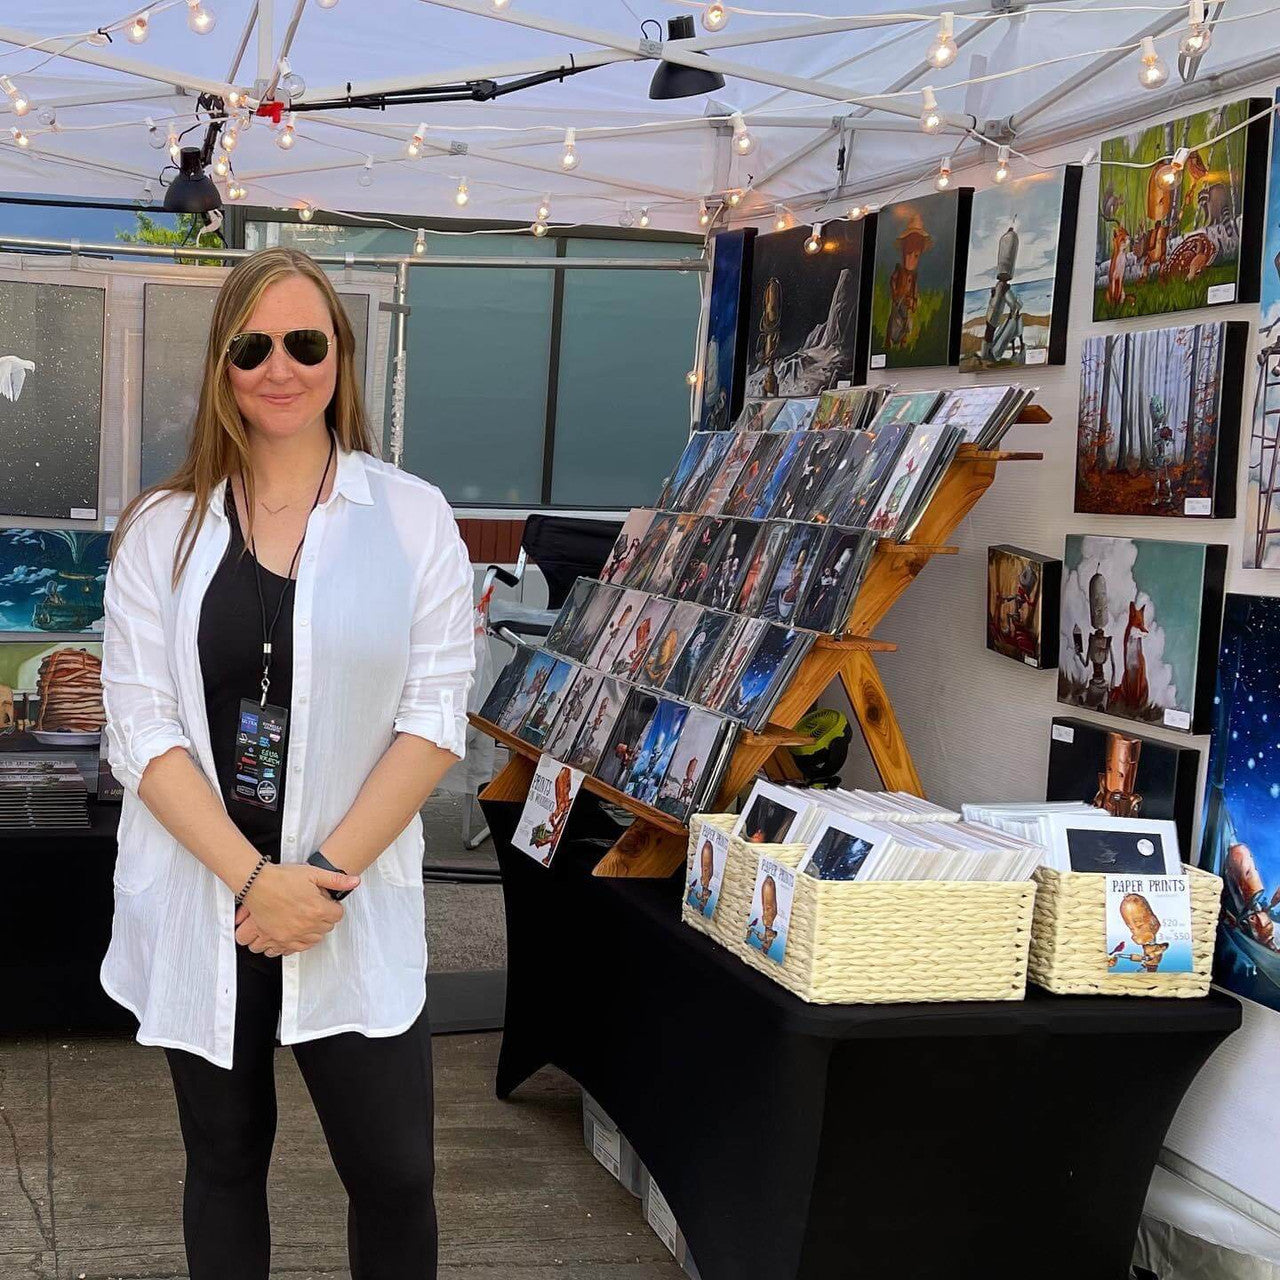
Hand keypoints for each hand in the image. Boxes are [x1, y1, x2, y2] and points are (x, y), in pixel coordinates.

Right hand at [235, 862, 360, 955]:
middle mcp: (306, 925)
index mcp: (317, 909)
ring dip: (314, 930)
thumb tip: (355, 882)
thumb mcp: (313, 873)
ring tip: (307, 918)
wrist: (257, 884)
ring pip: (314, 940)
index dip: (333, 907)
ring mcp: (292, 934)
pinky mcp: (279, 939)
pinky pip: (296, 948)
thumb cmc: (282, 878)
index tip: (327, 903)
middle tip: (315, 907)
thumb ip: (336, 880)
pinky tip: (298, 931)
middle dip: (324, 918)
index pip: (338, 915)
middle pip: (327, 928)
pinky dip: (300, 941)